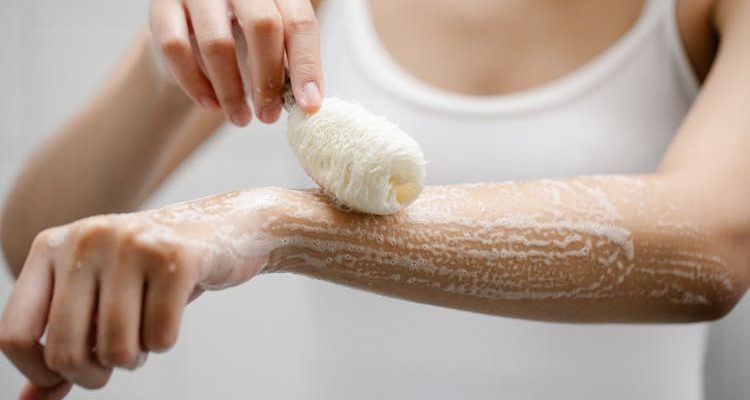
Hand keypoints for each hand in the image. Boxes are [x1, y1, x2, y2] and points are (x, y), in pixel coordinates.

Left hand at [0, 189, 280, 397]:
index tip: (69, 374)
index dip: (42, 372)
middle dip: (93, 375)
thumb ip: (64, 343)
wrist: (225, 227)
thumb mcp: (99, 297)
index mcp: (53, 245)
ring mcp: (132, 244)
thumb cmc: (152, 270)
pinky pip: (160, 336)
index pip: (14, 334)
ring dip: (135, 356)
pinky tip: (170, 314)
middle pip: (65, 351)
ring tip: (146, 331)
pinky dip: (165, 341)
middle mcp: (86, 238)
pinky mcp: (177, 257)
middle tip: (117, 360)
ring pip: (116, 349)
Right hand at [148, 0, 323, 125]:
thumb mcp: (271, 45)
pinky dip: (196, 85)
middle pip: (263, 26)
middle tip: (269, 116)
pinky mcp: (162, 7)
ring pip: (217, 43)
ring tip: (240, 118)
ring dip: (232, 91)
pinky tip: (211, 105)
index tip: (309, 106)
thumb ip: (289, 63)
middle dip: (268, 79)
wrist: (188, 32)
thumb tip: (307, 102)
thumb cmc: (240, 39)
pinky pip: (176, 49)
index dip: (306, 66)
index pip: (299, 21)